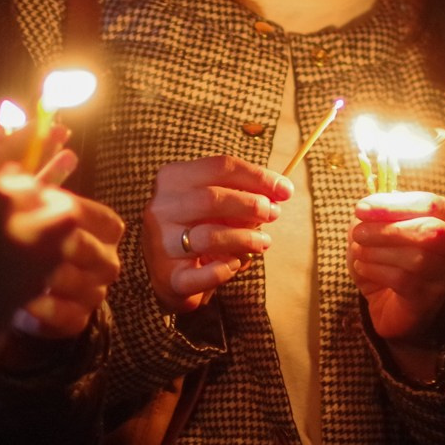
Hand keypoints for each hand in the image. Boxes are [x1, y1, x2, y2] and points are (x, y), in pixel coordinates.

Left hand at [11, 194, 123, 339]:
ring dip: (51, 280)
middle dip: (61, 246)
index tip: (43, 207)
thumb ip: (37, 182)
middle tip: (32, 243)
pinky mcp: (77, 320)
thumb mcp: (30, 204)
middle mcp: (106, 262)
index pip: (106, 222)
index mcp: (104, 230)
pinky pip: (70, 319)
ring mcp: (95, 293)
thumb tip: (36, 156)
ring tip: (20, 276)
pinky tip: (22, 306)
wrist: (14, 280)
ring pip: (83, 287)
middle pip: (93, 254)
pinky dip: (47, 313)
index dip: (77, 214)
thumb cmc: (26, 232)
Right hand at [142, 156, 288, 313]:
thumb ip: (242, 194)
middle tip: (274, 214)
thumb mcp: (215, 204)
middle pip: (211, 198)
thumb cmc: (198, 228)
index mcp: (172, 179)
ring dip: (245, 238)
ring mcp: (160, 243)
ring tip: (263, 242)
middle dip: (251, 205)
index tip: (284, 189)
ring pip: (209, 236)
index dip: (257, 176)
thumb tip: (279, 190)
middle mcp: (160, 208)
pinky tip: (235, 263)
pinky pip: (204, 274)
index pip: (220, 167)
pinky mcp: (168, 277)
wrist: (169, 273)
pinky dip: (226, 269)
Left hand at [349, 192, 444, 360]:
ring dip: (377, 252)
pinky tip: (363, 267)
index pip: (430, 205)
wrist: (390, 301)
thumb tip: (367, 210)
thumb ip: (378, 213)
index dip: (394, 206)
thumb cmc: (390, 254)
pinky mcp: (430, 297)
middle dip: (388, 230)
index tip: (361, 208)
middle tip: (358, 232)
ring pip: (416, 258)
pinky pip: (403, 280)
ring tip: (359, 251)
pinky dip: (375, 270)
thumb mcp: (381, 226)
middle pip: (429, 231)